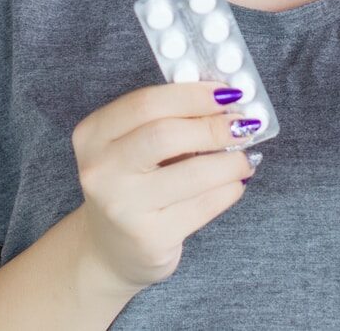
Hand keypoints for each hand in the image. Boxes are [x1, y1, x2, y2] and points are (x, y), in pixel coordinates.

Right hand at [70, 80, 261, 291]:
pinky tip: (236, 182)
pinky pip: (203, 206)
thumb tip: (227, 101)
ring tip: (246, 156)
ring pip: (193, 173)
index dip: (192, 95)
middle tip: (244, 124)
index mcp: (93, 135)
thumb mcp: (132, 146)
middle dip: (214, 127)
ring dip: (231, 161)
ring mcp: (123, 207)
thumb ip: (169, 119)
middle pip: (165, 135)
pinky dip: (229, 189)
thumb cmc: (132, 183)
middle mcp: (101, 170)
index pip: (145, 103)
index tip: (227, 92)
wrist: (110, 248)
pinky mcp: (150, 238)